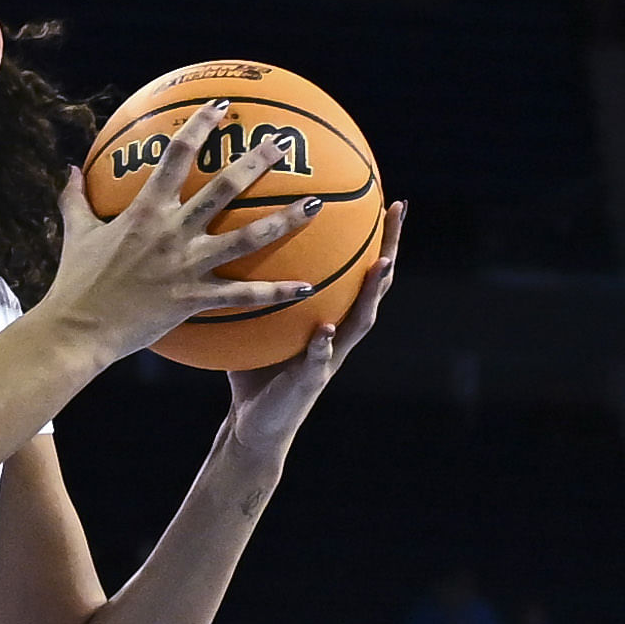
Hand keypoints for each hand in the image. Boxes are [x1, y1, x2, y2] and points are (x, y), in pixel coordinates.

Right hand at [38, 102, 332, 363]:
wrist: (76, 330)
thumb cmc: (74, 283)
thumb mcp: (76, 234)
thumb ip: (75, 199)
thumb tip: (70, 169)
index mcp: (145, 210)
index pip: (177, 156)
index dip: (201, 126)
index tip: (223, 107)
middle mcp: (172, 232)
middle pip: (225, 188)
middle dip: (257, 161)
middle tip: (283, 143)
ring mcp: (187, 266)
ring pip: (247, 238)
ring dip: (285, 220)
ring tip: (316, 205)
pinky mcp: (194, 299)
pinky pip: (244, 296)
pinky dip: (277, 292)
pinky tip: (307, 287)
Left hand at [221, 198, 403, 467]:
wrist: (253, 424)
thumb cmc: (254, 370)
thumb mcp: (255, 321)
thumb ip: (252, 289)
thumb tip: (227, 241)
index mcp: (331, 314)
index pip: (359, 268)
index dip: (377, 235)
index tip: (388, 199)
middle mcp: (339, 331)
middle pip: (375, 284)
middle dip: (390, 246)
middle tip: (397, 211)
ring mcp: (330, 357)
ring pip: (361, 320)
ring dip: (372, 292)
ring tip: (381, 264)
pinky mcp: (310, 382)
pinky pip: (319, 360)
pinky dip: (324, 345)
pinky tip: (326, 329)